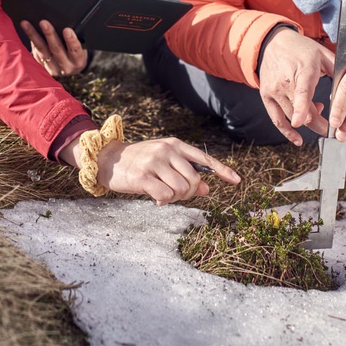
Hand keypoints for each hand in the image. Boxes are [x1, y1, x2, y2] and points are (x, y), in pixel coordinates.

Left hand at [22, 19, 88, 76]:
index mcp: (78, 61)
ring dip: (33, 35)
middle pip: (56, 49)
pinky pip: (34, 51)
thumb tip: (63, 23)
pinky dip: (30, 39)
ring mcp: (52, 68)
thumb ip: (74, 41)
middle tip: (43, 22)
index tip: (67, 29)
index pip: (75, 50)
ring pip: (41, 49)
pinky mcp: (42, 67)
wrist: (70, 69)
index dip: (71, 40)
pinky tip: (25, 29)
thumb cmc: (76, 54)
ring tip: (26, 24)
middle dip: (49, 34)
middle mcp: (65, 66)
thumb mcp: (81, 50)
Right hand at [74, 137, 240, 204]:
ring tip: (163, 194)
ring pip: (181, 189)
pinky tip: (155, 198)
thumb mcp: (164, 162)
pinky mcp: (143, 176)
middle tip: (176, 194)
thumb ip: (185, 172)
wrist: (107, 159)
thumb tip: (206, 189)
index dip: (222, 170)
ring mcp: (154, 162)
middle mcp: (167, 150)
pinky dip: (163, 201)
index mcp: (175, 145)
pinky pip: (165, 196)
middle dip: (189, 193)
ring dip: (175, 198)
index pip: (204, 159)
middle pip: (194, 180)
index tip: (237, 181)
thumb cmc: (139, 162)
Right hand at [257, 28, 332, 145]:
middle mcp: (286, 83)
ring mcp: (275, 91)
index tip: (302, 123)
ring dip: (308, 121)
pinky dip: (287, 132)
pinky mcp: (267, 97)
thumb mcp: (323, 54)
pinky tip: (298, 139)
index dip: (302, 109)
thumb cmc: (301, 49)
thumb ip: (339, 71)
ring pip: (292, 118)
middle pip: (302, 112)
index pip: (302, 92)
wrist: (273, 43)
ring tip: (317, 109)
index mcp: (303, 71)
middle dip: (320, 124)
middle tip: (333, 127)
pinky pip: (277, 120)